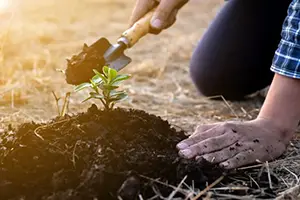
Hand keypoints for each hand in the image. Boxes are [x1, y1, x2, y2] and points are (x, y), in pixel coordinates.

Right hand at [129, 0, 187, 31]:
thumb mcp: (171, 0)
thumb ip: (163, 12)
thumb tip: (154, 27)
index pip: (135, 17)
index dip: (134, 29)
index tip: (133, 38)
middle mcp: (148, 1)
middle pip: (146, 22)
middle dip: (157, 24)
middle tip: (170, 16)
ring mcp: (156, 4)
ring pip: (156, 21)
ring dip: (166, 20)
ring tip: (175, 9)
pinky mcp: (163, 6)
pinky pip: (163, 17)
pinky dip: (169, 17)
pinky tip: (175, 8)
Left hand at [176, 119, 293, 168]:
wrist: (270, 130)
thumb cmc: (241, 131)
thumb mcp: (224, 128)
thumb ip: (207, 131)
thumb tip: (189, 138)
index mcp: (222, 128)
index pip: (204, 135)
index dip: (191, 142)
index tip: (179, 148)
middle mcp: (230, 134)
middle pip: (212, 142)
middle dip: (197, 148)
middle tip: (184, 154)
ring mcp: (242, 143)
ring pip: (225, 150)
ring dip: (212, 155)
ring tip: (200, 160)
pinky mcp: (254, 151)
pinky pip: (242, 157)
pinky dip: (233, 162)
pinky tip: (224, 166)